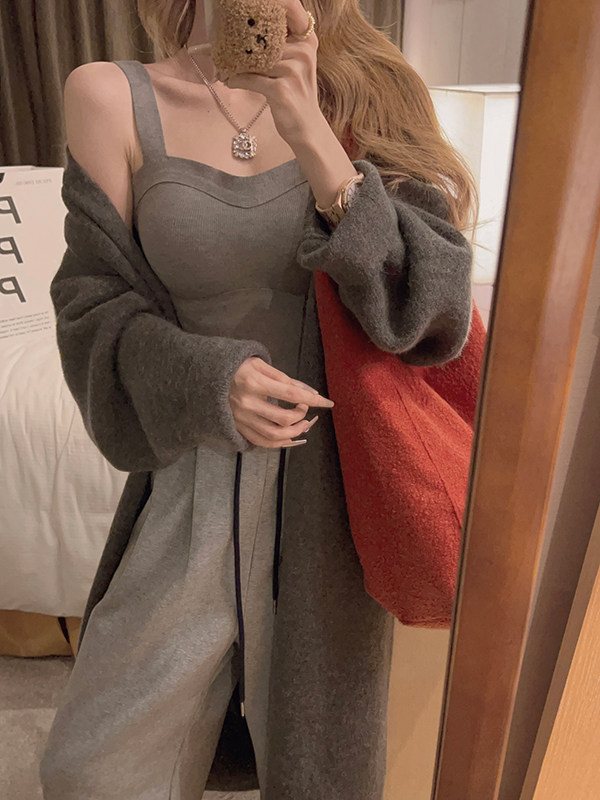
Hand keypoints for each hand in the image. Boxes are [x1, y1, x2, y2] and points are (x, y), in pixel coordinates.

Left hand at [195, 1, 321, 145]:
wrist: (308, 128)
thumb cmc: (297, 95)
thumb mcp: (296, 65)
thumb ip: (281, 46)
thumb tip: (243, 33)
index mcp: (307, 42)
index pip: (279, 22)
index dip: (258, 24)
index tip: (239, 30)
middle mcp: (303, 54)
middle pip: (263, 42)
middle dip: (241, 49)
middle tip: (224, 55)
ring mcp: (293, 72)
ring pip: (255, 61)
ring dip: (236, 66)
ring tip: (226, 70)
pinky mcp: (282, 90)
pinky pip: (251, 79)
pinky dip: (237, 80)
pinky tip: (230, 81)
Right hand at [229, 356, 333, 447]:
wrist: (207, 377)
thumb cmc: (237, 368)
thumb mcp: (260, 364)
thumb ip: (285, 379)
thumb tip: (309, 393)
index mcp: (254, 382)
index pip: (291, 393)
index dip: (313, 400)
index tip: (327, 402)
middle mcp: (247, 403)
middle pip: (284, 419)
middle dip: (301, 415)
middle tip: (304, 409)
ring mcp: (241, 418)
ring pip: (274, 435)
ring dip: (293, 433)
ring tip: (301, 425)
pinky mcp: (237, 427)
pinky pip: (261, 442)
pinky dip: (278, 443)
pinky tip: (288, 437)